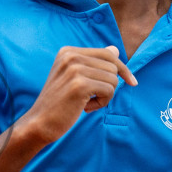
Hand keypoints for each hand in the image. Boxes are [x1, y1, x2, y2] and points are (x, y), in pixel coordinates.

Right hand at [18, 45, 136, 145]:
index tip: (132, 82)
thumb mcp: (74, 77)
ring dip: (105, 96)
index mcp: (68, 51)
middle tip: (91, 98)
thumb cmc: (60, 103)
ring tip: (85, 103)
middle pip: (113, 66)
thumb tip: (115, 49)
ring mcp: (74, 69)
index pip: (108, 53)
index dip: (122, 68)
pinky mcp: (79, 85)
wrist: (39, 123)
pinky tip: (85, 108)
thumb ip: (93, 63)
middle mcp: (71, 56)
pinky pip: (109, 91)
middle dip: (109, 85)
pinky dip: (102, 103)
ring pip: (113, 79)